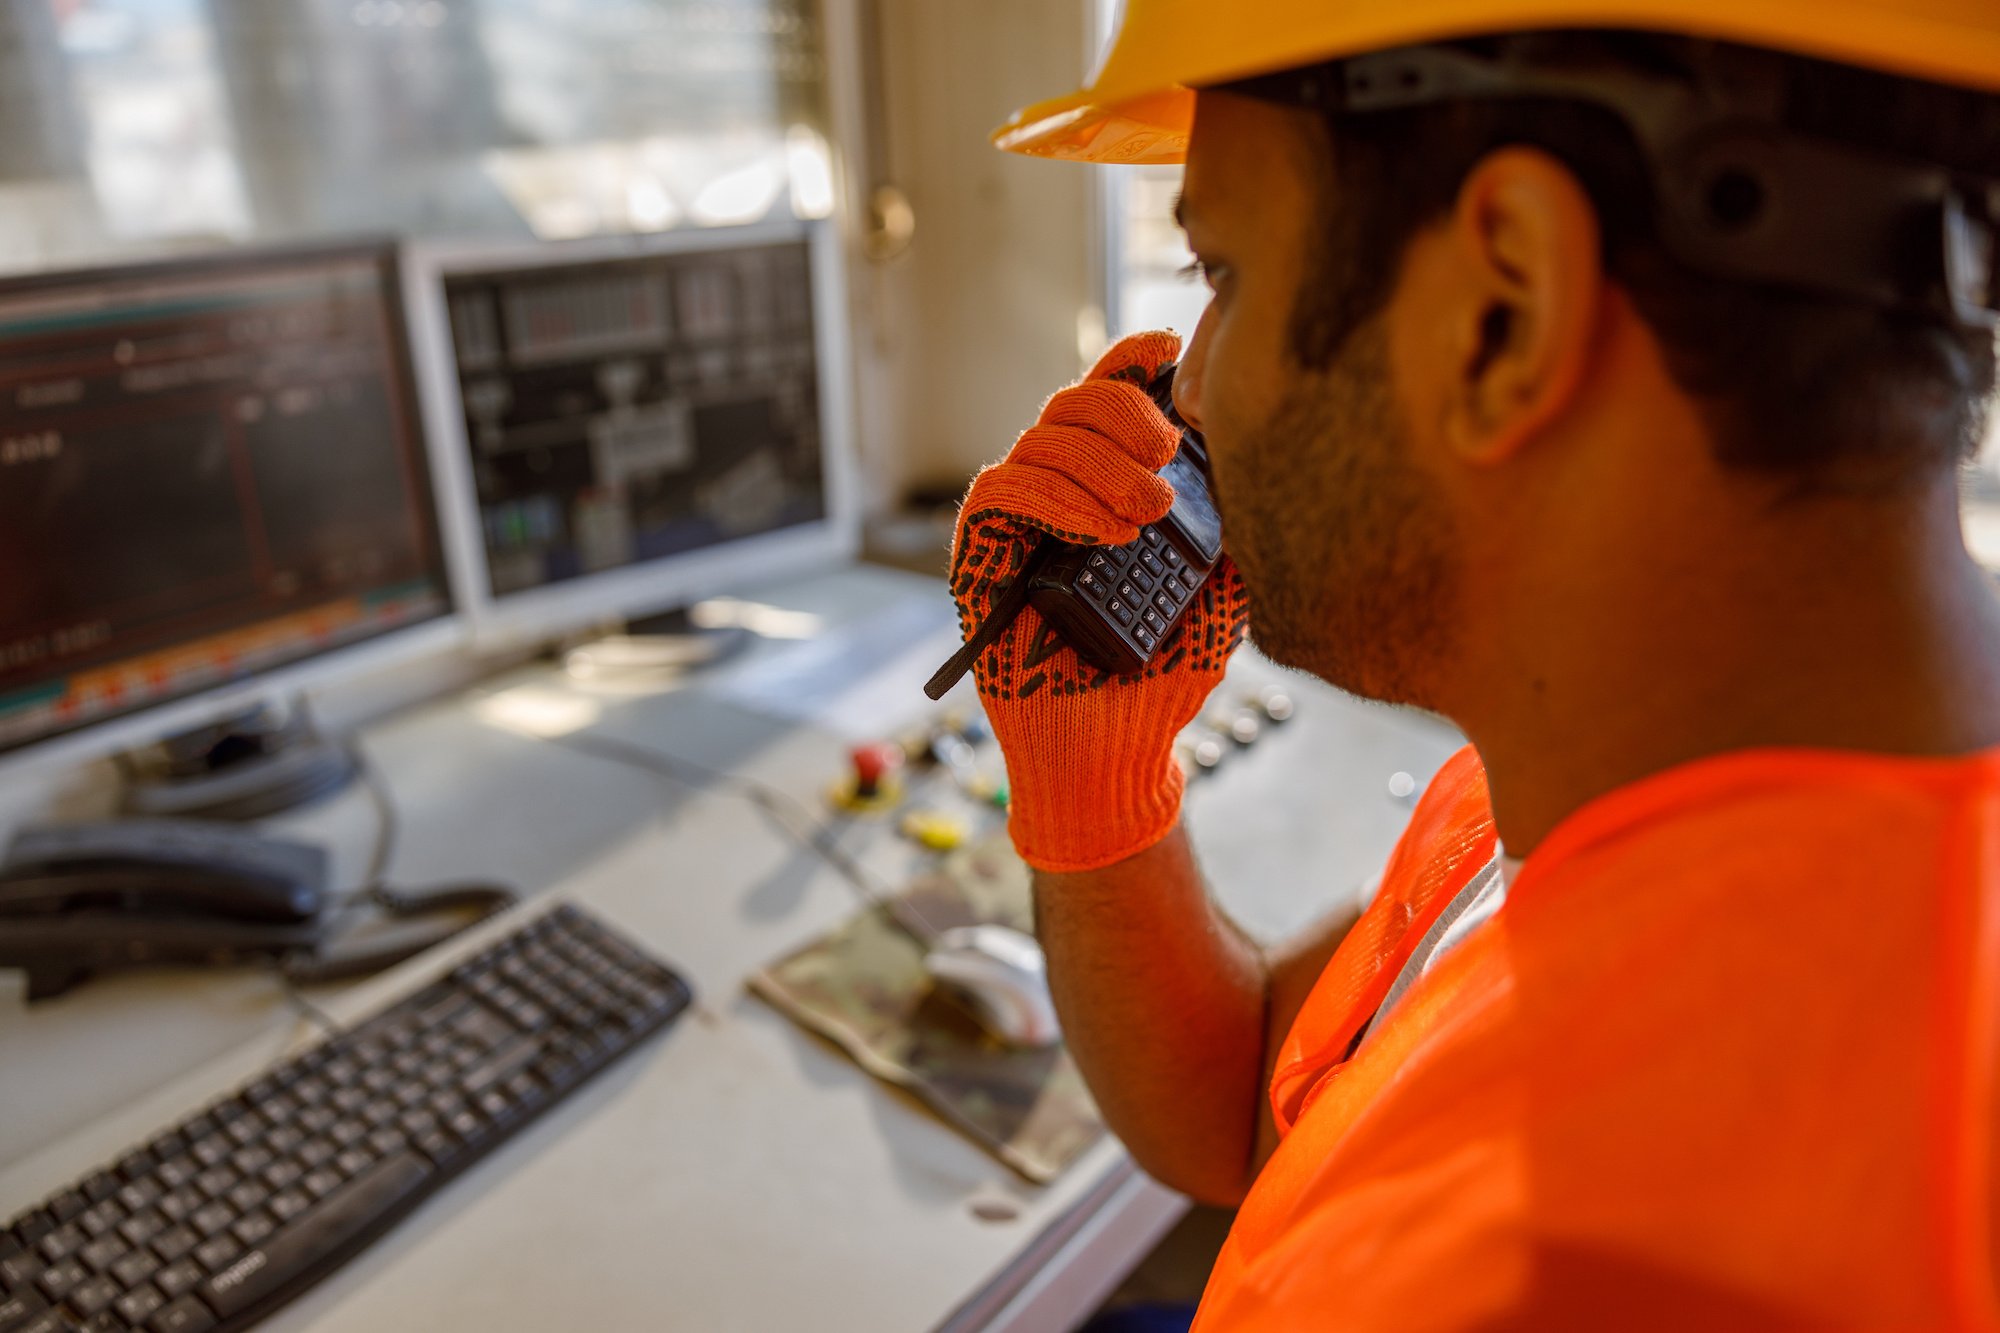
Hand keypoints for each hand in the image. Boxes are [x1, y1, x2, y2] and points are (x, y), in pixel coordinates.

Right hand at [951, 330, 1248, 871]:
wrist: (1118, 750)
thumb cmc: (1167, 670)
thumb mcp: (1224, 583)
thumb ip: (1231, 520)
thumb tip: (1249, 449)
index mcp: (1105, 488)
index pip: (1107, 402)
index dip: (1131, 364)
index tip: (1174, 346)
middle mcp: (1055, 495)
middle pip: (1069, 406)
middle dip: (1121, 412)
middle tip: (1169, 454)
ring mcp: (1014, 525)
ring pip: (1038, 442)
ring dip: (1097, 462)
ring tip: (1147, 514)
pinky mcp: (978, 558)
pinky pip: (1000, 492)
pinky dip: (1054, 497)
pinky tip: (1102, 531)